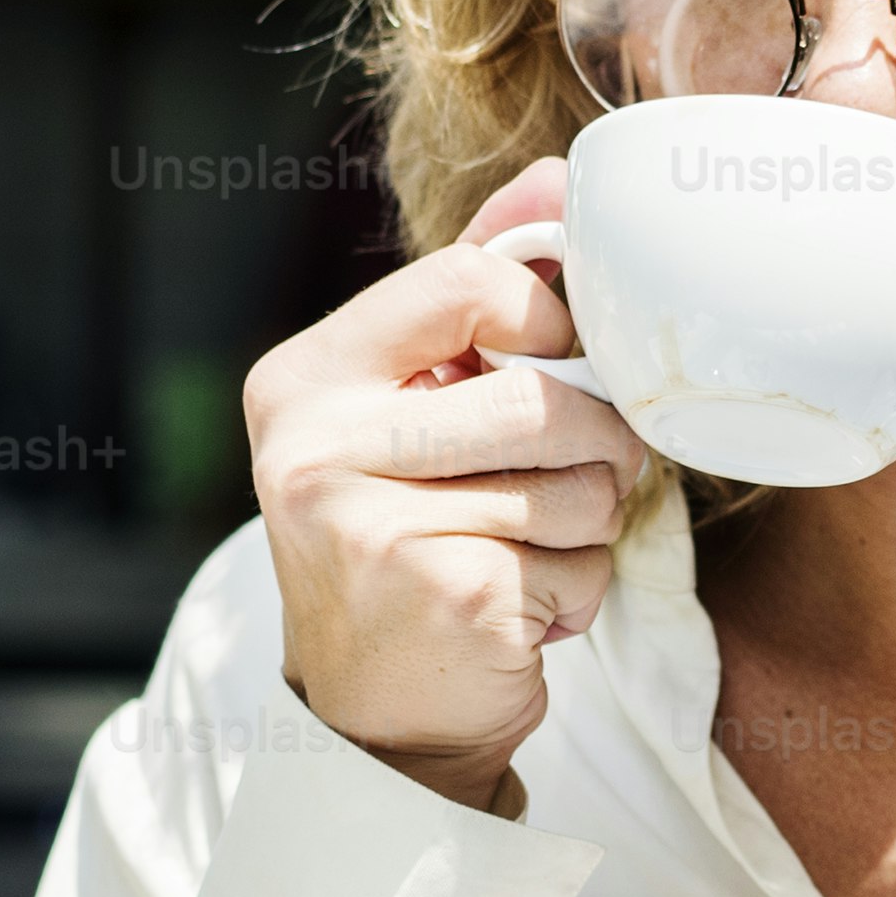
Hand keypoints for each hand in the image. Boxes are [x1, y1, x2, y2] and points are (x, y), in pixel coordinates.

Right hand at [245, 159, 643, 806]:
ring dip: (586, 527)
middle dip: (590, 443)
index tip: (549, 365)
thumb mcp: (409, 404)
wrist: (371, 717)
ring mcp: (375, 529)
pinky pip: (581, 564)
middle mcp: (318, 448)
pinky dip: (577, 593)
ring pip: (577, 484)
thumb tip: (560, 179)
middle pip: (542, 394)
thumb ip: (476, 292)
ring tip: (526, 551)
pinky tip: (518, 612)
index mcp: (305, 379)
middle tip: (568, 477)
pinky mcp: (446, 600)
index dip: (547, 321)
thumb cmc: (403, 535)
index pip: (473, 281)